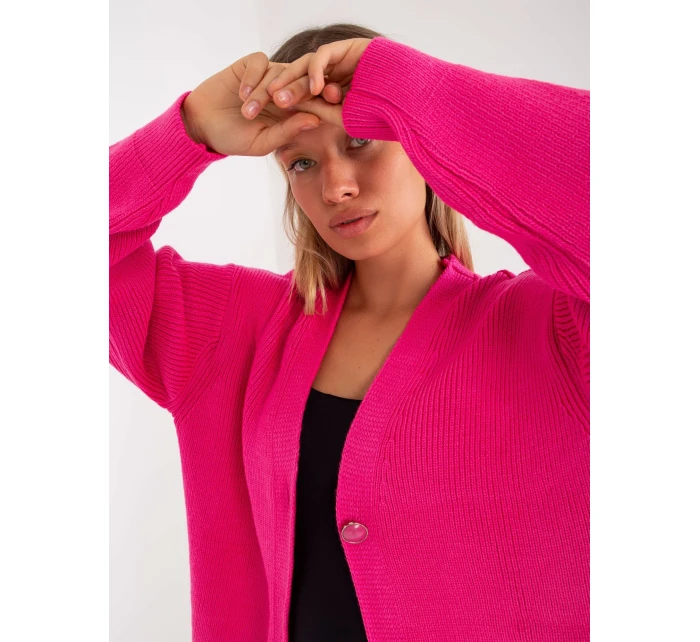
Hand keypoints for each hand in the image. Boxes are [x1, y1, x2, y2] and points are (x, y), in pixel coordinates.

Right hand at [180, 51, 335, 155]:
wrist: (201, 126)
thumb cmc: (234, 139)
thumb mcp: (263, 142)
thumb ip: (288, 130)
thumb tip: (316, 119)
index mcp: (293, 110)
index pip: (315, 99)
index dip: (322, 99)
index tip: (327, 103)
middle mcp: (283, 90)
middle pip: (301, 79)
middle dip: (299, 88)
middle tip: (285, 101)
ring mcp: (266, 76)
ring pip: (278, 73)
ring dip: (263, 93)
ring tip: (248, 111)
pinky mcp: (248, 65)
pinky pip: (259, 62)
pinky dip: (253, 77)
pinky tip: (242, 94)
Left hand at [259, 38, 373, 126]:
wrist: (405, 99)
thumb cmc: (378, 112)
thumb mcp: (342, 117)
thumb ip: (318, 110)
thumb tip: (290, 108)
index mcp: (327, 89)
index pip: (298, 92)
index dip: (282, 102)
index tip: (264, 115)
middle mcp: (329, 72)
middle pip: (297, 78)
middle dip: (279, 90)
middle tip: (263, 102)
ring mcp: (337, 59)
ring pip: (306, 66)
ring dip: (292, 81)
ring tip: (280, 96)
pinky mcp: (347, 47)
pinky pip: (324, 56)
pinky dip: (317, 71)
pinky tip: (314, 88)